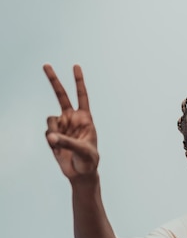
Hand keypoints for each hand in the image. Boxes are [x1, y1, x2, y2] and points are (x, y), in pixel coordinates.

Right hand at [44, 64, 98, 182]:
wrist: (80, 173)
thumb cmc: (89, 161)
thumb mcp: (82, 150)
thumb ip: (67, 142)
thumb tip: (50, 136)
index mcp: (85, 118)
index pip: (82, 96)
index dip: (79, 81)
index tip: (76, 66)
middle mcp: (72, 119)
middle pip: (61, 96)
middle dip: (54, 80)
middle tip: (46, 64)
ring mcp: (62, 126)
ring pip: (50, 119)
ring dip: (54, 131)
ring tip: (62, 143)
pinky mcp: (53, 135)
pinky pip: (47, 132)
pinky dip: (51, 140)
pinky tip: (58, 148)